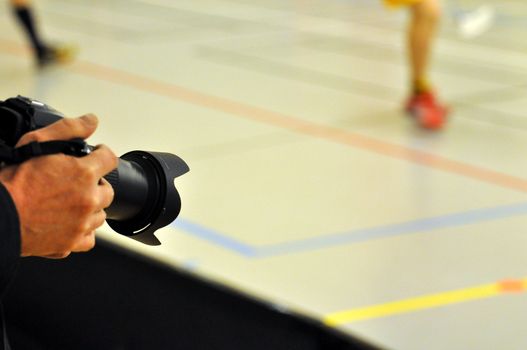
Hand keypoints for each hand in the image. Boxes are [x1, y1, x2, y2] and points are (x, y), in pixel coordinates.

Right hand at [0, 115, 117, 257]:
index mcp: (83, 174)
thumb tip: (91, 120)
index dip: (102, 154)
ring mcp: (82, 224)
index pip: (110, 158)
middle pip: (107, 190)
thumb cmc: (11, 182)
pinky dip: (82, 231)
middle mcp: (88, 199)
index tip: (97, 156)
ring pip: (100, 214)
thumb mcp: (35, 143)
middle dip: (95, 184)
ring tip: (69, 202)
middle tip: (75, 182)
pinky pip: (89, 238)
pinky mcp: (72, 243)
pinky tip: (69, 222)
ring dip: (90, 207)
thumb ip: (68, 129)